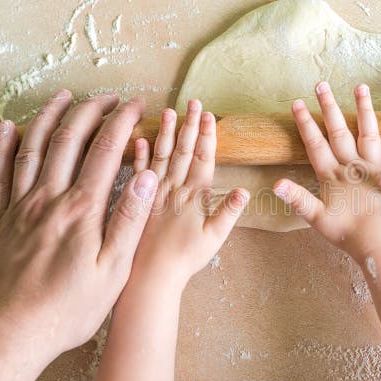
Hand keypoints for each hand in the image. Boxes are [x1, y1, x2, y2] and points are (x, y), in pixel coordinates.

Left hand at [0, 90, 158, 360]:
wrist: (12, 332)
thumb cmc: (68, 308)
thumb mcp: (112, 271)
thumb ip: (129, 220)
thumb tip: (147, 176)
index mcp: (82, 209)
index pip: (105, 150)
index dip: (122, 122)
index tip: (137, 106)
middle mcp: (49, 198)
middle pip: (69, 138)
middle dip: (91, 110)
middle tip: (110, 97)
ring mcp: (21, 206)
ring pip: (34, 147)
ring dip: (50, 116)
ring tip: (64, 97)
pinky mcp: (3, 220)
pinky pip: (0, 173)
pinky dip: (5, 146)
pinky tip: (10, 129)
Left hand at [128, 99, 248, 290]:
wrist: (147, 278)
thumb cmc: (183, 262)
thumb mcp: (213, 241)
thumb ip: (227, 213)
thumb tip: (244, 191)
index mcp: (192, 196)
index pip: (201, 158)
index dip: (206, 135)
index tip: (209, 114)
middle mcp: (171, 189)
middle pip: (181, 150)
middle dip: (189, 125)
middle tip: (194, 102)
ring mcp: (151, 193)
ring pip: (159, 155)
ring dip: (165, 132)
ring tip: (169, 111)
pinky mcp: (136, 201)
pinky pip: (136, 172)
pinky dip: (138, 154)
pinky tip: (139, 139)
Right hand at [272, 82, 380, 263]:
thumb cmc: (349, 234)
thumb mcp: (317, 219)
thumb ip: (298, 198)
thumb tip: (275, 184)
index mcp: (333, 175)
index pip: (316, 144)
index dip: (305, 123)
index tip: (297, 102)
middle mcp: (353, 166)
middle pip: (338, 131)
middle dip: (328, 107)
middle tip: (321, 84)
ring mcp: (375, 169)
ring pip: (368, 132)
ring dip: (363, 109)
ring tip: (361, 87)